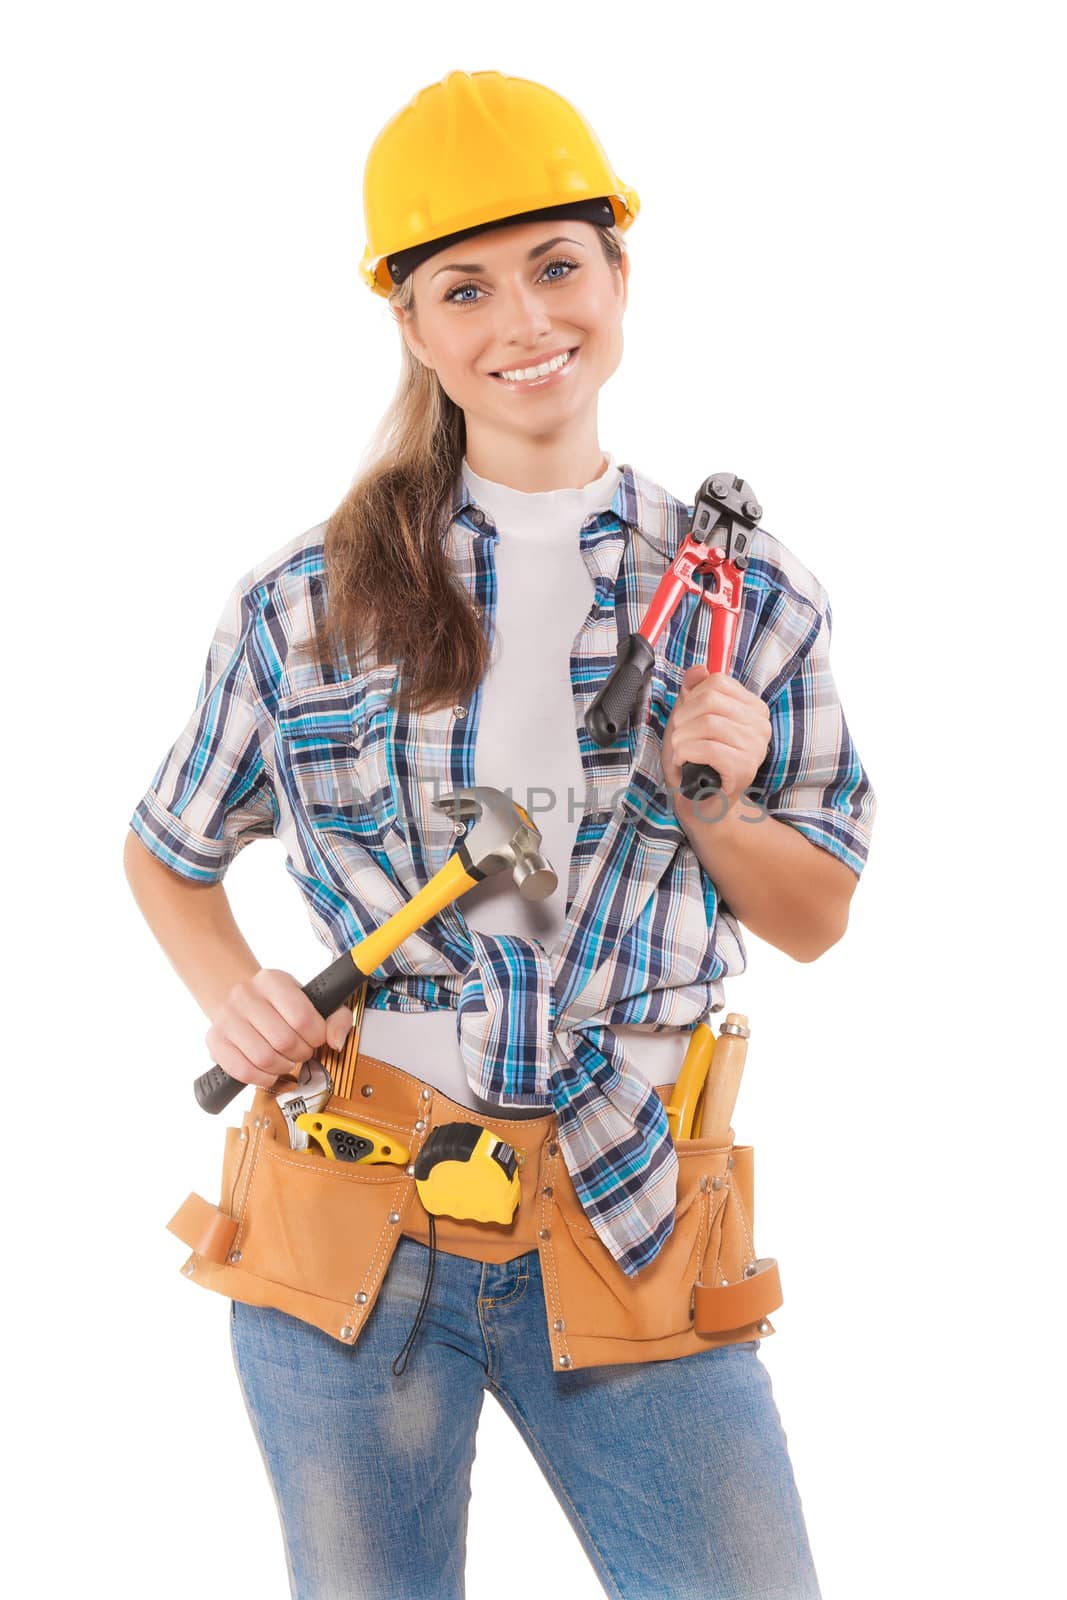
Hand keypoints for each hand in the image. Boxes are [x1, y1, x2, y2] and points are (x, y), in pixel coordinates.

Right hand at [206, 968, 353, 1088]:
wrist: (237, 999)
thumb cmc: (278, 1005)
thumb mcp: (310, 1000)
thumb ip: (335, 1018)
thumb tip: (336, 1041)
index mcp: (272, 980)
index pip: (302, 1017)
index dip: (316, 1036)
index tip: (316, 1038)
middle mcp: (245, 995)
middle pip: (284, 1041)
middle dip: (301, 1053)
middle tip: (301, 1051)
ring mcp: (226, 1018)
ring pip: (264, 1058)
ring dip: (283, 1067)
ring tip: (286, 1061)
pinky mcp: (215, 1041)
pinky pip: (242, 1071)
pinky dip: (262, 1078)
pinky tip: (269, 1071)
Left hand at [661, 667, 771, 812]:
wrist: (702, 802)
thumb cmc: (696, 760)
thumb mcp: (689, 719)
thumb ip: (694, 692)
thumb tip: (698, 669)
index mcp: (752, 708)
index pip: (717, 682)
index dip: (691, 697)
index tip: (686, 718)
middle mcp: (761, 725)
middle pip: (711, 700)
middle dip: (684, 718)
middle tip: (679, 737)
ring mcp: (756, 747)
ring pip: (708, 723)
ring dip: (682, 738)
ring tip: (680, 751)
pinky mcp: (745, 768)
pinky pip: (709, 748)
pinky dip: (687, 753)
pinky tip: (684, 761)